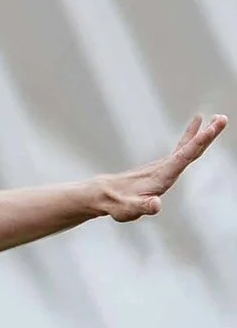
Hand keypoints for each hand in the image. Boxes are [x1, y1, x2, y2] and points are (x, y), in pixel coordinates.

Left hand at [92, 111, 224, 221]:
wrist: (104, 194)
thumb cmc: (117, 204)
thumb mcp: (130, 209)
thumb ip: (144, 207)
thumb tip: (156, 205)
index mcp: (161, 175)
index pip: (184, 156)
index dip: (199, 142)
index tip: (212, 128)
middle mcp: (164, 167)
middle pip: (189, 148)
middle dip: (207, 134)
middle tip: (223, 118)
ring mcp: (163, 166)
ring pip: (187, 147)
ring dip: (203, 134)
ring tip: (217, 119)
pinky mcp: (162, 168)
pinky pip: (181, 151)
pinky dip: (191, 139)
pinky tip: (196, 132)